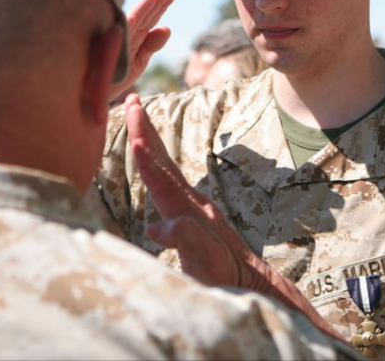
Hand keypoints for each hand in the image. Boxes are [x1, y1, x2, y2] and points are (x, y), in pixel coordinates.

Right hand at [108, 0, 176, 99]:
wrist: (96, 94)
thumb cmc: (116, 76)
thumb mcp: (138, 61)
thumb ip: (152, 45)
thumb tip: (167, 27)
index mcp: (135, 35)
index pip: (151, 17)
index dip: (162, 4)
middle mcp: (126, 33)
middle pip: (145, 15)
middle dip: (158, 1)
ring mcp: (117, 39)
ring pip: (133, 21)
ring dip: (144, 8)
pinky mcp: (109, 47)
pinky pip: (119, 35)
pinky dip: (128, 23)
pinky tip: (136, 15)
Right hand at [124, 93, 262, 287]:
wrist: (253, 285)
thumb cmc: (227, 280)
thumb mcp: (206, 265)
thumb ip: (186, 241)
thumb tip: (156, 227)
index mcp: (190, 213)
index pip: (162, 179)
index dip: (146, 157)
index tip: (133, 132)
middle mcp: (193, 203)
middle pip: (164, 161)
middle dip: (146, 129)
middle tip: (132, 99)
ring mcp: (196, 206)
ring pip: (167, 167)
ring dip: (151, 139)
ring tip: (138, 117)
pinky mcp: (196, 214)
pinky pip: (170, 180)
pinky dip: (156, 163)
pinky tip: (151, 162)